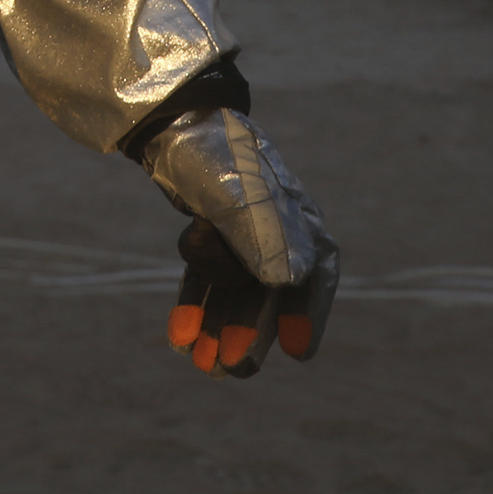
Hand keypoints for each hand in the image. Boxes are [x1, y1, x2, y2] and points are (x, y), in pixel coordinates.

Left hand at [140, 107, 338, 376]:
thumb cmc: (217, 158)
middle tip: (231, 369)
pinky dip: (194, 306)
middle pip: (268, 292)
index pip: (315, 276)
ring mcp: (242, 232)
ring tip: (201, 365)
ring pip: (233, 291)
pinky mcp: (211, 232)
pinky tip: (178, 337)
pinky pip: (206, 279)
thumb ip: (264, 240)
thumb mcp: (241, 198)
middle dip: (249, 331)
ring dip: (217, 327)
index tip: (297, 352)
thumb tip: (288, 285)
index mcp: (298, 219)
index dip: (308, 315)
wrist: (176, 124)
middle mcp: (276, 229)